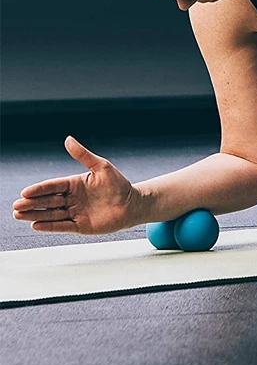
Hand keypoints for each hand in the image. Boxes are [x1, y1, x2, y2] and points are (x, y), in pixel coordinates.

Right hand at [11, 137, 140, 234]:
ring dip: (35, 215)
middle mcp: (72, 199)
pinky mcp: (80, 226)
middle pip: (48, 201)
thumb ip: (83, 155)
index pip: (53, 186)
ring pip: (51, 214)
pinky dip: (49, 226)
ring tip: (19, 215)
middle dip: (32, 203)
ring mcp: (75, 212)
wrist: (132, 204)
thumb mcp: (101, 166)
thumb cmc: (118, 184)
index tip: (25, 191)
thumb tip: (68, 139)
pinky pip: (62, 226)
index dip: (39, 189)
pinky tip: (35, 225)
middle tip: (16, 206)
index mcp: (75, 184)